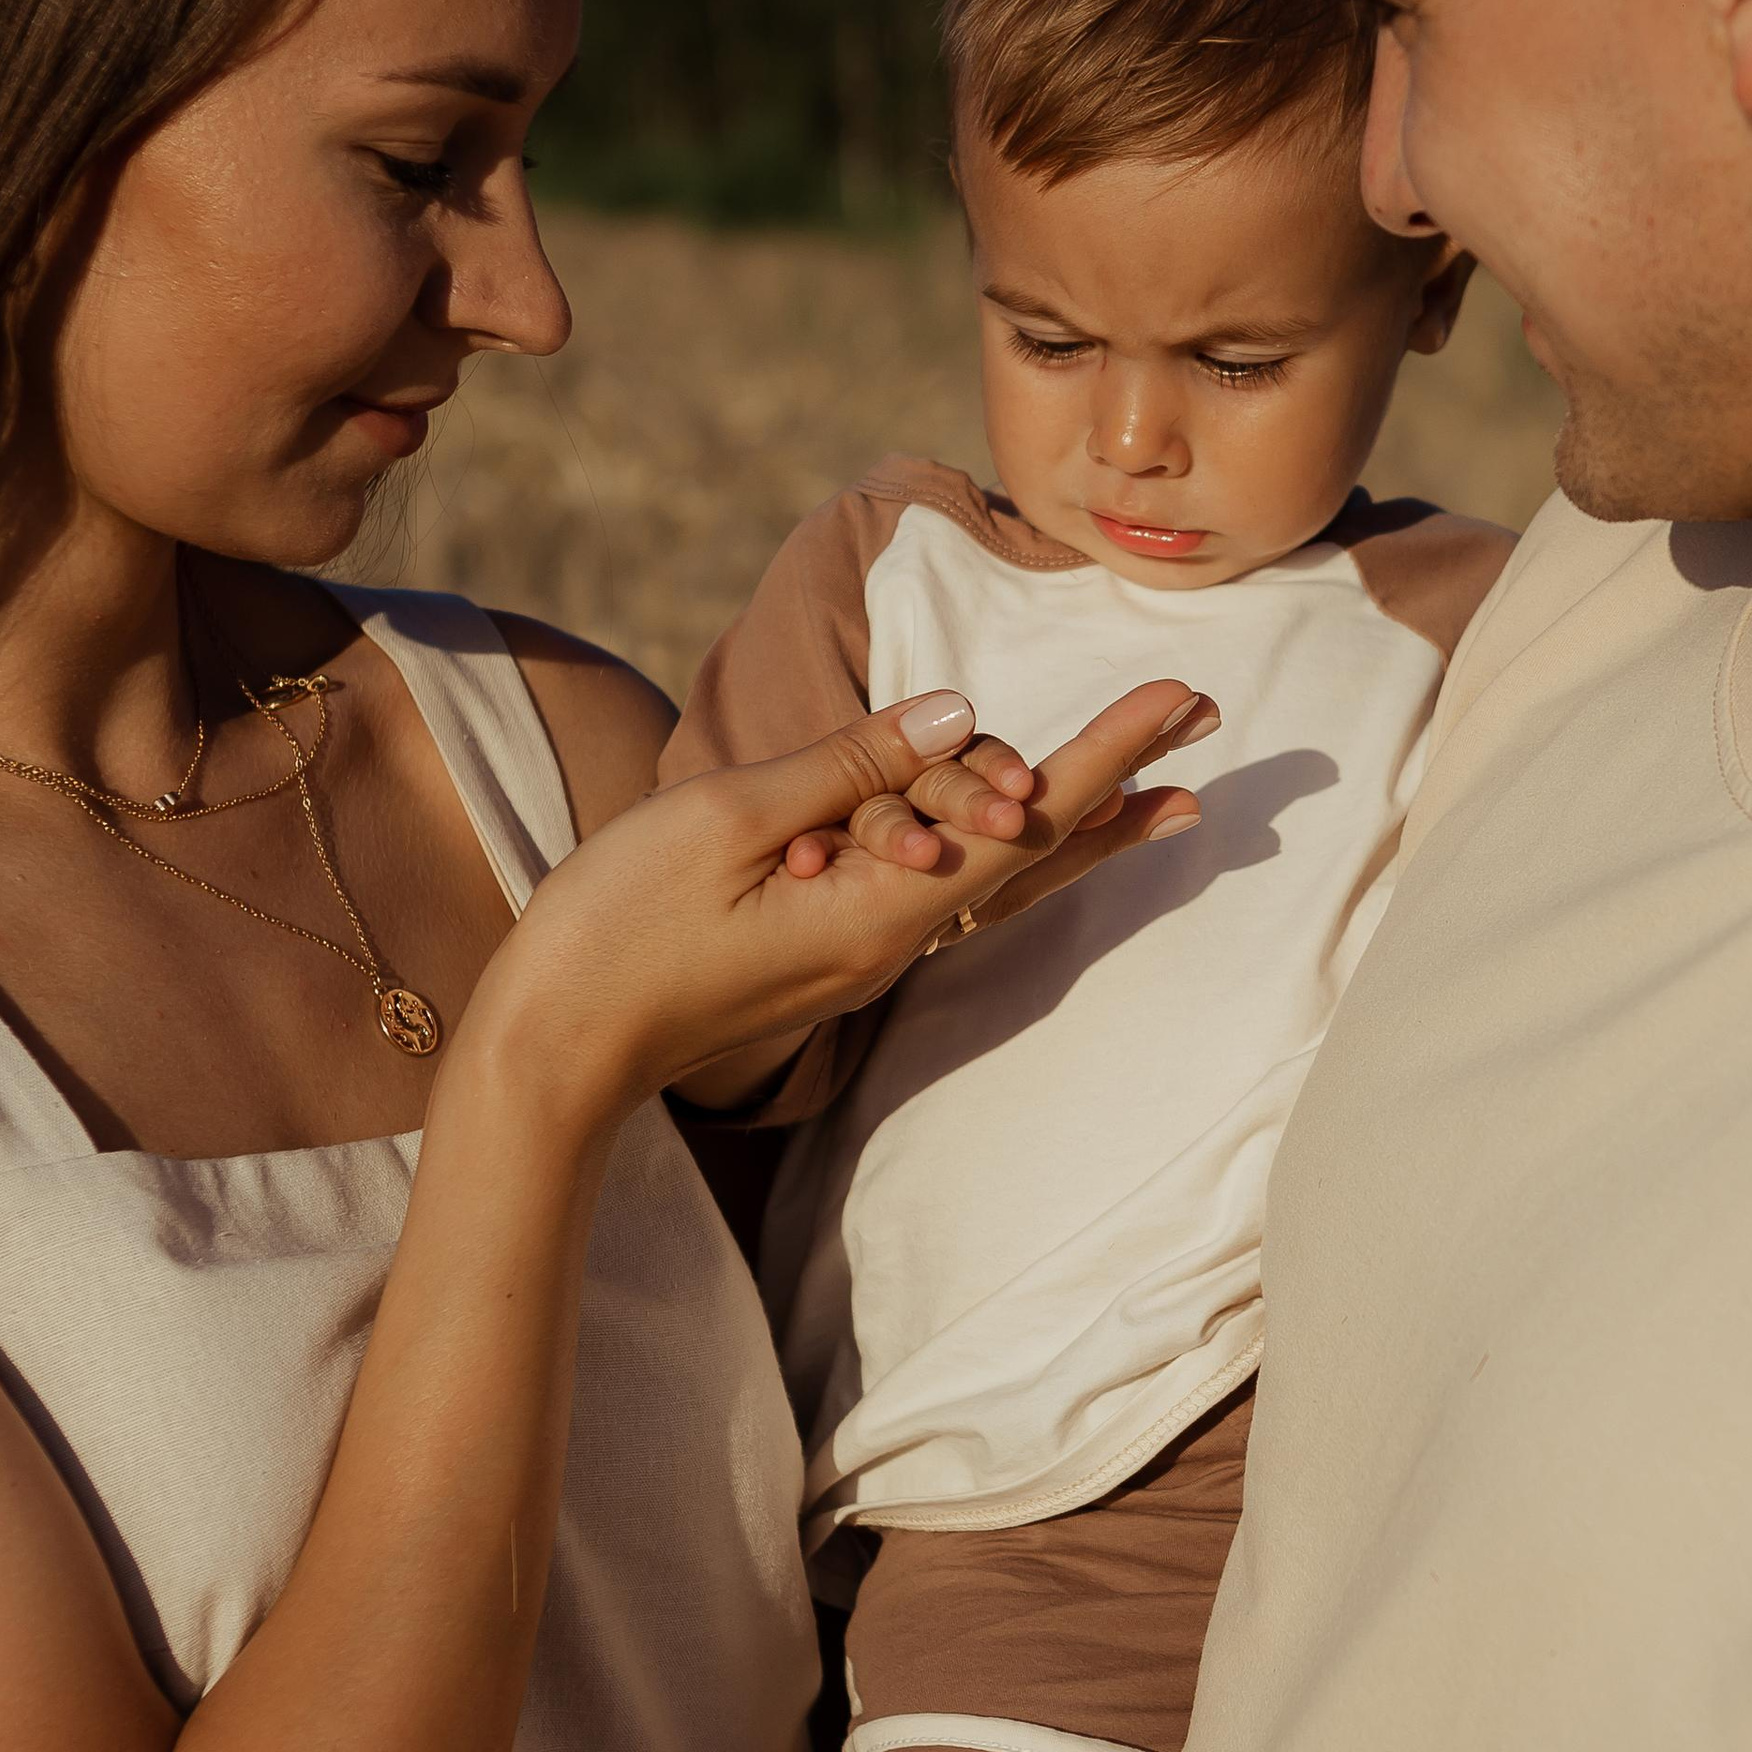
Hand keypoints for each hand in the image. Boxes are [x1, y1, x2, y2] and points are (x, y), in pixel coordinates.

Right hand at [474, 681, 1211, 1122]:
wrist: (549, 1050)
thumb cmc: (618, 927)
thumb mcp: (729, 817)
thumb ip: (848, 766)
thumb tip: (958, 716)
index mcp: (880, 907)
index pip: (1024, 818)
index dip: (1107, 752)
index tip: (1180, 701)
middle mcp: (890, 940)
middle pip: (1032, 858)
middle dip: (1119, 783)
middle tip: (1201, 722)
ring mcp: (858, 953)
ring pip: (991, 880)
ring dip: (1074, 826)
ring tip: (1157, 791)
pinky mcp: (821, 951)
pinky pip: (933, 892)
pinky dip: (993, 850)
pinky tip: (1012, 830)